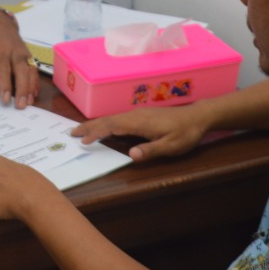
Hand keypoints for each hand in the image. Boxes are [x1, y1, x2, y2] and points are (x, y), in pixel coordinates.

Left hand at [0, 14, 39, 108]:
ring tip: (28, 103)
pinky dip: (35, 83)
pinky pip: (35, 71)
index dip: (5, 86)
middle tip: (21, 105)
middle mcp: (15, 53)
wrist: (0, 26)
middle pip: (21, 72)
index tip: (6, 100)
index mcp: (0, 52)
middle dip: (22, 90)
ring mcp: (25, 54)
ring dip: (31, 88)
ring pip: (31, 72)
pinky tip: (34, 94)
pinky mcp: (30, 57)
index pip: (4, 71)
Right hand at [71, 105, 210, 161]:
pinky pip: (117, 118)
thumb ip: (151, 150)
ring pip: (111, 118)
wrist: (197, 117)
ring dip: (95, 124)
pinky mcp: (140, 116)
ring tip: (80, 130)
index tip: (83, 141)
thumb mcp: (171, 146)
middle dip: (88, 126)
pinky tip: (102, 127)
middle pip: (107, 120)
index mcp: (138, 122)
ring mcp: (137, 114)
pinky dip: (105, 122)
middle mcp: (134, 116)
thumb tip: (130, 155)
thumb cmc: (185, 133)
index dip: (96, 133)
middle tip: (71, 133)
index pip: (112, 126)